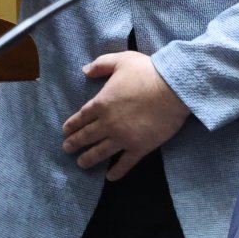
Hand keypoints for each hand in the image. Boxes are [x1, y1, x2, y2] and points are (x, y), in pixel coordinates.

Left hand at [63, 51, 191, 179]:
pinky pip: (125, 163)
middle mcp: (107, 123)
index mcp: (101, 103)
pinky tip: (110, 177)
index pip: (81, 117)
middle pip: (86, 136)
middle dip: (74, 144)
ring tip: (81, 163)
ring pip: (100, 152)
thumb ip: (101, 64)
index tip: (65, 131)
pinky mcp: (139, 147)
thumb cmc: (148, 72)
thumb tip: (84, 71)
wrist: (173, 89)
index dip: (71, 125)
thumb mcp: (122, 60)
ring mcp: (122, 138)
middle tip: (67, 149)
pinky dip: (116, 171)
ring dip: (88, 159)